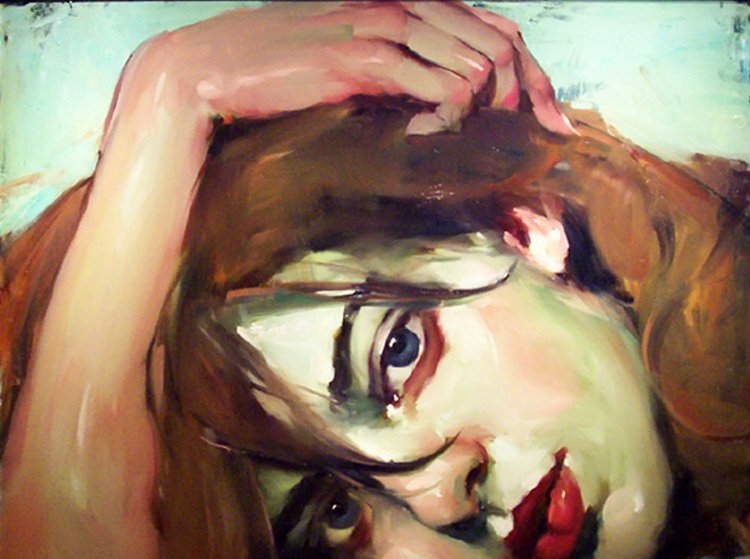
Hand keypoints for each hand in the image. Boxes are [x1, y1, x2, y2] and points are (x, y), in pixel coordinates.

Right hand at [129, 0, 571, 136]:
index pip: (494, 27)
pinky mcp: (360, 59)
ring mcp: (382, 26)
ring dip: (485, 111)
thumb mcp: (349, 65)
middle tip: (537, 136)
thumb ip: (397, 73)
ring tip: (469, 141)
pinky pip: (434, 88)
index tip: (550, 117)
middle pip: (499, 42)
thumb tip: (437, 105)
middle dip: (528, 95)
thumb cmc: (278, 71)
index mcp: (405, 2)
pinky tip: (427, 139)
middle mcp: (402, 3)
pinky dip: (445, 121)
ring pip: (475, 63)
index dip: (533, 73)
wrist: (213, 69)